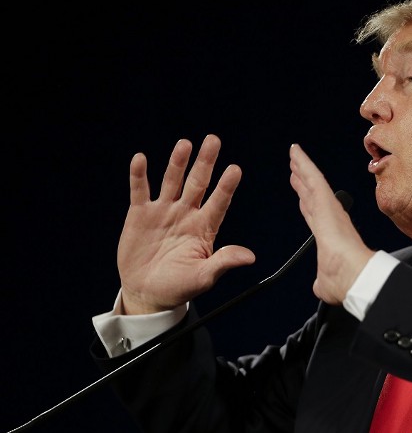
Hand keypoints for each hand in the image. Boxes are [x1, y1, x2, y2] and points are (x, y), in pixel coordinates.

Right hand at [117, 134, 255, 314]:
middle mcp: (187, 214)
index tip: (235, 169)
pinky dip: (139, 175)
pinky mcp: (140, 214)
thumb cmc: (180, 286)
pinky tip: (140, 159)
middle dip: (205, 162)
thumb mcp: (203, 277)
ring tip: (185, 144)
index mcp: (205, 228)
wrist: (148, 293)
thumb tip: (250, 257)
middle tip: (213, 140)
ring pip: (171, 181)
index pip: (219, 202)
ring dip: (177, 163)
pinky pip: (140, 191)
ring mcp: (164, 211)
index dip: (226, 186)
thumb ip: (223, 262)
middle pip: (197, 183)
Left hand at [289, 144, 373, 303]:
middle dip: (303, 182)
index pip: (314, 215)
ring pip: (312, 182)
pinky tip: (296, 153)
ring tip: (293, 155)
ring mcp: (328, 208)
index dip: (307, 203)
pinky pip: (313, 177)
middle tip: (295, 169)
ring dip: (302, 168)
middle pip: (312, 195)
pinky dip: (304, 164)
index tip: (301, 194)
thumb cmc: (345, 281)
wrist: (353, 275)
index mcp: (329, 235)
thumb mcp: (326, 284)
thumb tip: (319, 287)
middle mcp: (330, 218)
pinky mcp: (326, 201)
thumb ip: (322, 281)